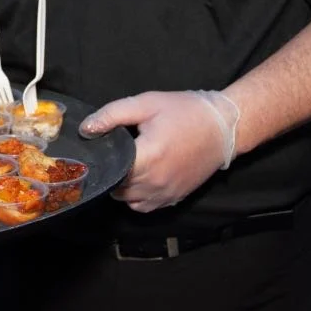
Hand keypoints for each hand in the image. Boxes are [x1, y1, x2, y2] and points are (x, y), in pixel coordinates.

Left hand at [80, 92, 227, 212]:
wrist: (224, 127)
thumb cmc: (185, 111)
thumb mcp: (146, 103)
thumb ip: (112, 115)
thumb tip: (86, 129)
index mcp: (148, 157)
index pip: (110, 170)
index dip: (100, 161)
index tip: (96, 151)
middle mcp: (155, 182)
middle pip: (117, 187)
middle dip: (110, 172)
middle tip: (111, 155)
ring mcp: (165, 194)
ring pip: (128, 200)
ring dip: (121, 186)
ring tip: (125, 166)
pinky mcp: (174, 198)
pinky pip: (144, 206)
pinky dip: (136, 197)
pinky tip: (139, 178)